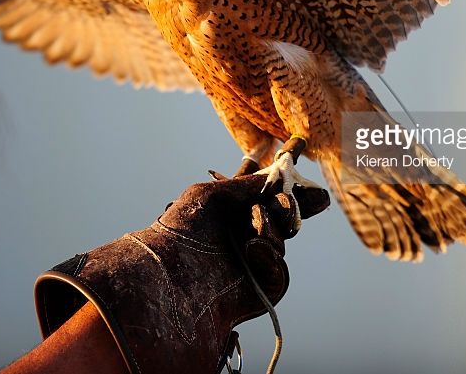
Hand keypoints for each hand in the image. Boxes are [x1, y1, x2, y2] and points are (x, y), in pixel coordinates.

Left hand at [34, 173, 329, 373]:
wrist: (159, 287)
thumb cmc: (174, 235)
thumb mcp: (208, 197)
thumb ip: (247, 185)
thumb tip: (276, 170)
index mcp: (221, 211)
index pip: (262, 195)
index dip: (285, 187)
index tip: (307, 177)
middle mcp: (235, 237)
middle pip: (282, 220)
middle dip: (288, 210)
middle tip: (292, 205)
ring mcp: (244, 266)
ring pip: (284, 248)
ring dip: (275, 236)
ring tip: (255, 233)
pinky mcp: (251, 295)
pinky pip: (279, 275)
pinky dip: (270, 262)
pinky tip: (253, 255)